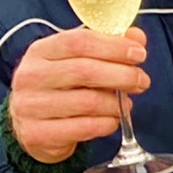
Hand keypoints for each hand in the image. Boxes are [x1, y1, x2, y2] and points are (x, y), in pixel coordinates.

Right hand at [7, 27, 147, 163]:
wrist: (31, 126)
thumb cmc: (60, 87)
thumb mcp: (78, 61)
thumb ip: (107, 46)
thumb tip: (137, 38)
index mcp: (40, 51)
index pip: (79, 41)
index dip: (114, 46)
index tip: (139, 54)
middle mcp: (31, 76)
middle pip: (85, 71)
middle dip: (123, 75)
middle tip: (142, 81)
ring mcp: (30, 107)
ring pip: (88, 102)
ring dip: (116, 103)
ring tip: (125, 104)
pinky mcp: (37, 134)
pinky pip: (84, 128)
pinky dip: (107, 123)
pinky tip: (111, 120)